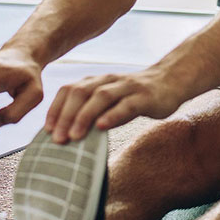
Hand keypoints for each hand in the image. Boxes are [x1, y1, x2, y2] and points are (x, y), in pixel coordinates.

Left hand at [43, 68, 185, 143]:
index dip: (56, 108)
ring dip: (84, 116)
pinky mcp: (145, 96)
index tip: (47, 129)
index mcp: (97, 82)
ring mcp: (128, 87)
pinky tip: (102, 127)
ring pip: (101, 97)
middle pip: (81, 93)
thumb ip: (93, 112)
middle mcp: (109, 81)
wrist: (171, 80)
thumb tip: (69, 135)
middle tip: (57, 139)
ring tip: (74, 136)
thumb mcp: (111, 101)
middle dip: (66, 115)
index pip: (69, 90)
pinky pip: (127, 105)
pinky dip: (112, 115)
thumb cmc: (136, 96)